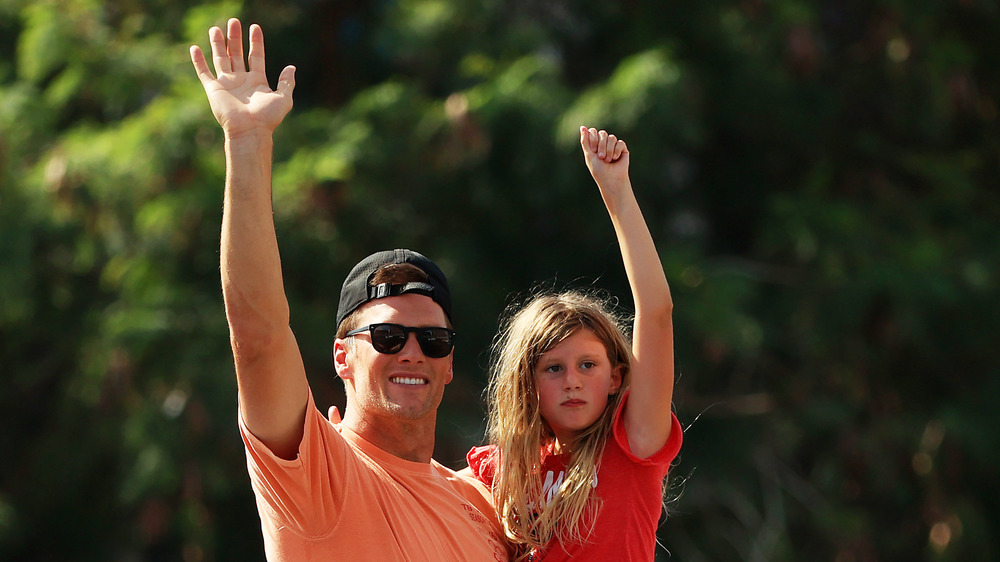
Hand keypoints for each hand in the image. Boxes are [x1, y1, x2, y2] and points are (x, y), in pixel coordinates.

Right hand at [190, 18, 294, 136]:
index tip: (255, 27)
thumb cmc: (268, 118)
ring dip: (218, 44)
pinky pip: (203, 72)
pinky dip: (198, 61)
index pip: (255, 56)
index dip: (255, 42)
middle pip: (237, 54)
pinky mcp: (213, 90)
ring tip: (216, 28)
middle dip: (235, 38)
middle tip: (233, 22)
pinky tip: (194, 48)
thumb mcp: (283, 98)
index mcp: (257, 81)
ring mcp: (226, 84)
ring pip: (221, 59)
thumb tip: (292, 67)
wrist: (250, 130)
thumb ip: (286, 82)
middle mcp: (241, 81)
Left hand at [579, 126, 629, 199]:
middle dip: (601, 145)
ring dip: (609, 150)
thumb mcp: (589, 155)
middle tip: (601, 157)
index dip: (593, 139)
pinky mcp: (622, 149)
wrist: (611, 180)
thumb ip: (585, 141)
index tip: (593, 150)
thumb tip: (582, 127)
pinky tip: (615, 159)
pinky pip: (620, 143)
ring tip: (608, 160)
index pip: (593, 131)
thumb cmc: (599, 170)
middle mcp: (604, 143)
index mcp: (594, 144)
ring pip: (611, 137)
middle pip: (602, 133)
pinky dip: (616, 151)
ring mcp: (613, 145)